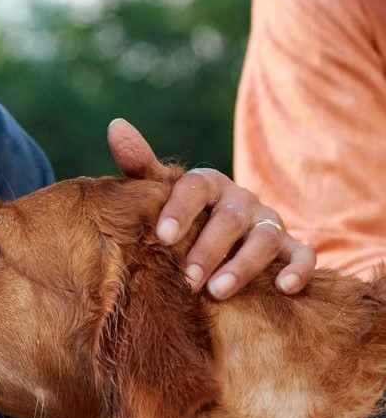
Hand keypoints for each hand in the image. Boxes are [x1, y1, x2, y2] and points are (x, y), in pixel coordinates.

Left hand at [107, 119, 315, 299]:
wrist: (224, 231)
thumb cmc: (183, 212)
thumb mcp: (161, 190)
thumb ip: (139, 165)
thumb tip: (115, 126)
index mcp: (208, 183)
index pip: (195, 188)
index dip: (179, 210)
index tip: (161, 236)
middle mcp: (240, 199)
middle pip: (229, 219)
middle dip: (207, 249)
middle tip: (186, 278)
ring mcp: (268, 222)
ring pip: (263, 239)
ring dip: (243, 266)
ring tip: (217, 291)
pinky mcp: (290, 246)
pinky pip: (303, 255)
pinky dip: (297, 270)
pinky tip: (283, 288)